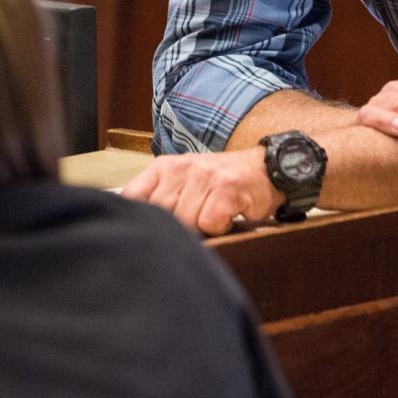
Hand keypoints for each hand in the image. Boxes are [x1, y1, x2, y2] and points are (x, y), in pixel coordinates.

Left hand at [120, 150, 280, 235]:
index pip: (133, 197)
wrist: (264, 169)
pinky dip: (220, 228)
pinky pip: (210, 223)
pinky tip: (227, 216)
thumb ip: (160, 199)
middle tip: (196, 223)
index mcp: (165, 167)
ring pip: (186, 222)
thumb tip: (137, 230)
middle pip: (161, 216)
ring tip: (213, 217)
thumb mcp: (183, 182)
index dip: (140, 220)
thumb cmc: (220, 183)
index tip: (152, 231)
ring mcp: (204, 176)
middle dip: (178, 228)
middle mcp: (182, 168)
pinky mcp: (226, 188)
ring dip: (202, 229)